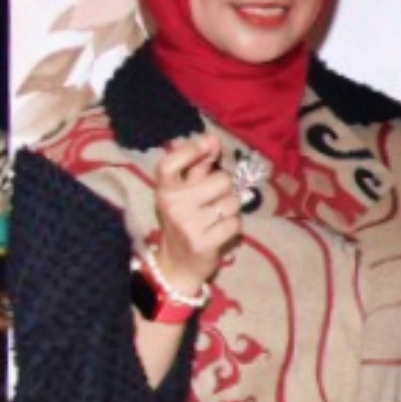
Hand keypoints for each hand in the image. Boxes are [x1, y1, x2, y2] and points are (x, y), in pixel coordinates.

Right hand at [143, 132, 242, 290]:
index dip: (190, 150)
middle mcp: (173, 204)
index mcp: (165, 189)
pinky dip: (232, 226)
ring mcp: (188, 224)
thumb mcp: (186, 191)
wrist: (178, 263)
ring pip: (232, 202)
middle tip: (213, 200)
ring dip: (230, 209)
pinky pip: (235, 223)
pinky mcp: (204, 242)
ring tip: (215, 217)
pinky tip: (219, 232)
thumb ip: (199, 165)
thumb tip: (212, 138)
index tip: (208, 143)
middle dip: (225, 189)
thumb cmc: (185, 219)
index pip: (170, 164)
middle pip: (221, 180)